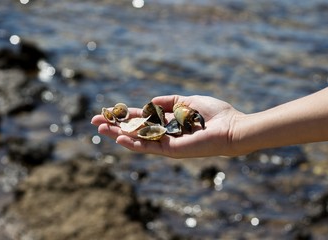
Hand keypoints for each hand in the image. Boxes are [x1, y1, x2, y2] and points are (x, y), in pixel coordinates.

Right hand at [91, 95, 243, 157]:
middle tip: (96, 122)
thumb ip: (170, 101)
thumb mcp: (190, 100)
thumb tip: (150, 100)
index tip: (110, 111)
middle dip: (116, 126)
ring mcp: (167, 143)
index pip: (142, 118)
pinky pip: (149, 147)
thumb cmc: (216, 114)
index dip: (126, 115)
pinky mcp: (172, 150)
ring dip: (119, 135)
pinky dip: (134, 144)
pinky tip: (120, 138)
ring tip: (101, 129)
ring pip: (138, 140)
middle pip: (135, 130)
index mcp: (169, 122)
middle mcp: (165, 134)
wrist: (232, 128)